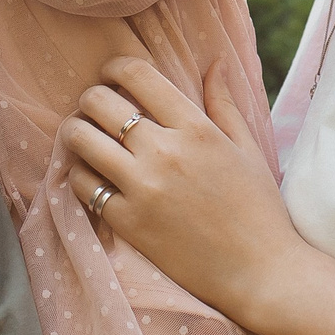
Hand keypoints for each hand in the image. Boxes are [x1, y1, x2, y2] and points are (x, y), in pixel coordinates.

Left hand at [59, 57, 305, 332]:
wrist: (260, 272)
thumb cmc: (259, 209)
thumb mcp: (248, 149)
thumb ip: (224, 104)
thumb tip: (214, 63)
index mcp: (197, 129)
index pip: (138, 75)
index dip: (115, 67)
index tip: (112, 75)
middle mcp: (165, 152)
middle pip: (99, 102)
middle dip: (90, 98)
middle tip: (94, 109)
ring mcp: (143, 188)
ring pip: (81, 140)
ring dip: (75, 132)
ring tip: (83, 138)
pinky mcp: (128, 222)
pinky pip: (82, 185)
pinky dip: (80, 175)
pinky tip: (93, 176)